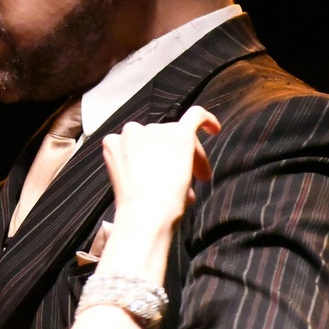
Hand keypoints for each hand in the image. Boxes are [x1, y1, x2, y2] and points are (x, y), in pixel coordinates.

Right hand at [102, 105, 219, 231]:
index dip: (156, 157)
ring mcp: (155, 130)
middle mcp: (132, 131)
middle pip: (159, 138)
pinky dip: (207, 121)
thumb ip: (138, 165)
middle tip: (190, 180)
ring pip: (177, 135)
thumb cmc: (136, 206)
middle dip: (174, 157)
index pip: (140, 143)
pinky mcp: (179, 133)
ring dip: (189, 156)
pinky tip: (214, 129)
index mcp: (114, 143)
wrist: (146, 212)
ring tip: (198, 180)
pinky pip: (196, 116)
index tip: (166, 173)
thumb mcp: (125, 180)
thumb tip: (164, 172)